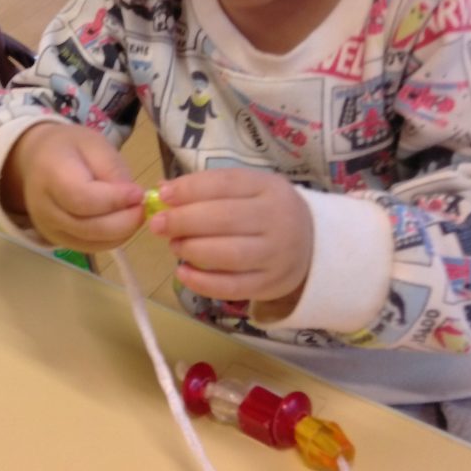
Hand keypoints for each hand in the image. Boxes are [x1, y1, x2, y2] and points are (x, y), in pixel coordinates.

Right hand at [6, 123, 144, 251]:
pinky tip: (122, 222)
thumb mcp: (95, 144)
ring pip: (91, 242)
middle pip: (87, 227)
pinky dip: (112, 239)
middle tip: (143, 207)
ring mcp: (48, 228)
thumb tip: (132, 199)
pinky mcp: (57, 240)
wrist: (37, 160)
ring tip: (134, 212)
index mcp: (50, 174)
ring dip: (121, 232)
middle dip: (124, 221)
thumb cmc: (70, 148)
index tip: (138, 193)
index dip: (114, 200)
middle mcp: (44, 207)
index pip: (82, 198)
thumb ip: (113, 171)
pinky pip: (90, 247)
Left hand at [147, 169, 312, 309]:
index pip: (226, 183)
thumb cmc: (267, 212)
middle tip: (158, 224)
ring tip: (173, 245)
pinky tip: (182, 272)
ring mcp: (276, 255)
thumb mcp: (249, 189)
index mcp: (270, 188)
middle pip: (225, 219)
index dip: (191, 188)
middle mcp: (277, 220)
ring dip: (192, 249)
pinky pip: (232, 286)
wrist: (313, 246)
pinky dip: (202, 282)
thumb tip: (162, 189)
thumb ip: (209, 188)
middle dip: (184, 221)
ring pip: (229, 254)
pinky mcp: (269, 284)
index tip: (162, 194)